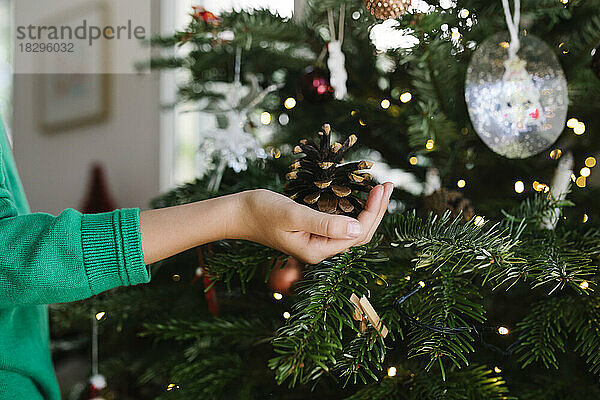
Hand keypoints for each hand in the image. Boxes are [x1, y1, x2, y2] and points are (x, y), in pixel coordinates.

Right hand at [236, 183, 392, 263]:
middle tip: (389, 186)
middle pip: (360, 233)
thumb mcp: (293, 214)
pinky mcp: (313, 230)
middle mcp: (321, 248)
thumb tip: (357, 227)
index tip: (381, 188)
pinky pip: (341, 223)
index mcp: (317, 249)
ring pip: (352, 228)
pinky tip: (360, 197)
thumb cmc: (261, 211)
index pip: (357, 233)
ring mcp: (317, 240)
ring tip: (381, 189)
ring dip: (369, 209)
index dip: (373, 211)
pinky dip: (354, 209)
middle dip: (377, 210)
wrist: (238, 213)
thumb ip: (324, 222)